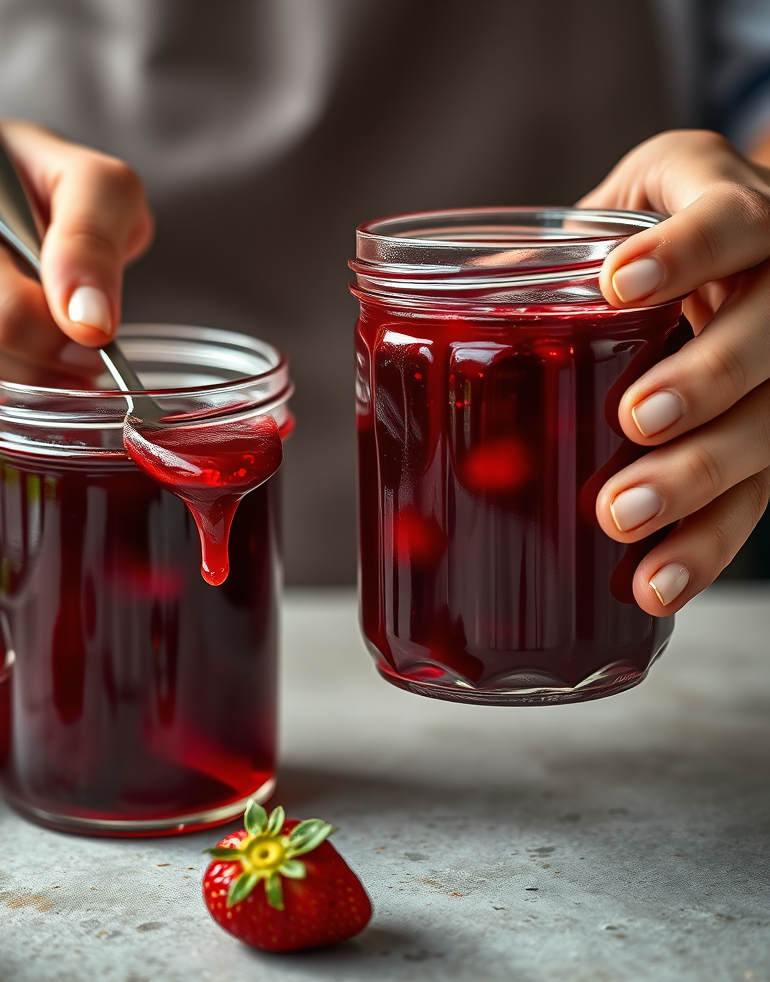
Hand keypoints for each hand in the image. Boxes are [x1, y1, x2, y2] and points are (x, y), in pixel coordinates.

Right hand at [0, 117, 152, 383]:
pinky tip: (4, 342)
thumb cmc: (23, 186)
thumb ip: (95, 231)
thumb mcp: (81, 180)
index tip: (93, 337)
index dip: (31, 311)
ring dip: (13, 367)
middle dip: (29, 347)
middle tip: (84, 361)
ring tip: (58, 354)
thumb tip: (90, 320)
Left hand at [580, 129, 769, 614]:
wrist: (708, 249)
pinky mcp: (768, 434)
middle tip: (634, 420)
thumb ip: (535, 264)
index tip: (616, 284)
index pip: (730, 222)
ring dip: (699, 478)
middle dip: (703, 380)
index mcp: (726, 212)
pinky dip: (703, 543)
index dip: (685, 252)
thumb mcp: (596, 226)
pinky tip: (657, 585)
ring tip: (624, 521)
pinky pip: (755, 495)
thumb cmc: (638, 236)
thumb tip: (429, 312)